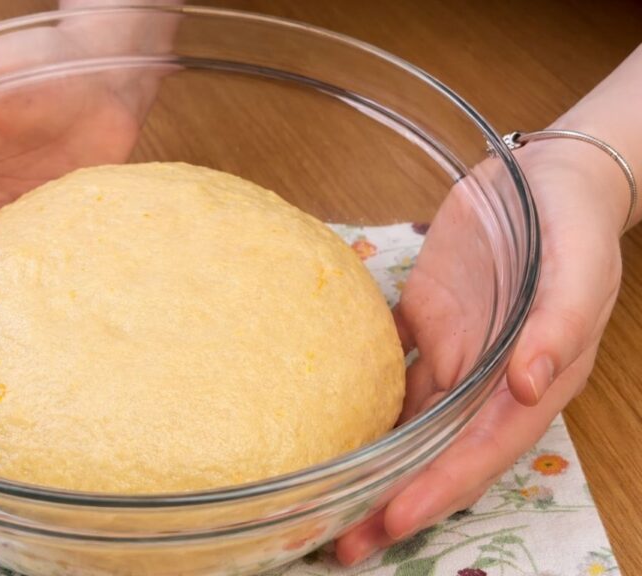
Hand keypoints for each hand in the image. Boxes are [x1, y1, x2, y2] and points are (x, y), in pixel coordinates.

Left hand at [335, 139, 624, 563]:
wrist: (545, 174)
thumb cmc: (572, 223)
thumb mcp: (579, 273)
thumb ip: (558, 328)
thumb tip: (530, 387)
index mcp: (528, 385)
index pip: (478, 455)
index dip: (434, 493)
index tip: (388, 524)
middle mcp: (486, 383)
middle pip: (434, 456)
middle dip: (390, 501)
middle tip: (336, 542)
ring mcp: (454, 355)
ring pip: (407, 423)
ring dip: (370, 464)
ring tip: (320, 500)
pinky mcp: (425, 323)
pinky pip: (389, 372)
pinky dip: (359, 401)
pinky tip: (319, 424)